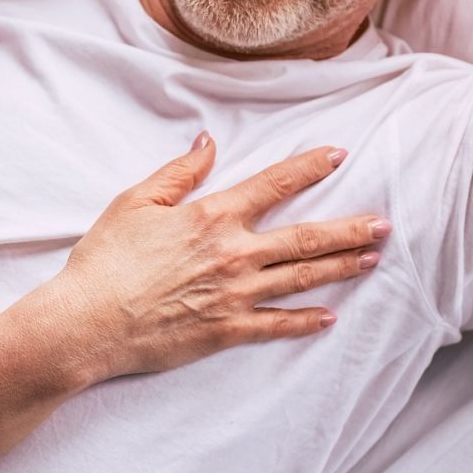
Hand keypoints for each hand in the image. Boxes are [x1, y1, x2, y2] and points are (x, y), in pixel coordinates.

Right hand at [29, 134, 387, 385]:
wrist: (87, 321)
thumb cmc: (106, 260)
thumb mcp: (136, 202)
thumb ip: (179, 172)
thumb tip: (209, 142)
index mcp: (213, 215)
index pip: (274, 184)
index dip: (309, 167)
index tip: (338, 156)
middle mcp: (234, 253)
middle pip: (305, 237)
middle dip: (349, 228)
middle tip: (384, 224)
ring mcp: (235, 295)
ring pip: (302, 278)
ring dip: (341, 268)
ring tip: (371, 259)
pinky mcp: (227, 331)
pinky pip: (277, 325)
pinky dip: (306, 321)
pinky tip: (330, 317)